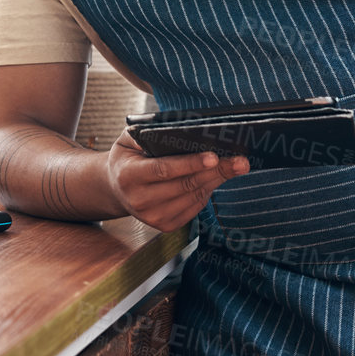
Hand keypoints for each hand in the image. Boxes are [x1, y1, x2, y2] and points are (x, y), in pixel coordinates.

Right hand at [105, 133, 248, 231]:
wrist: (115, 188)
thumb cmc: (127, 158)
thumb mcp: (128, 140)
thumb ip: (146, 133)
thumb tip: (179, 130)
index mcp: (129, 176)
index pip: (164, 170)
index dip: (190, 163)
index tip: (214, 156)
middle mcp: (140, 200)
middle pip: (185, 184)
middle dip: (216, 171)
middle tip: (240, 161)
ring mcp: (153, 216)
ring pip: (193, 196)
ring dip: (216, 181)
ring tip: (235, 166)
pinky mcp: (165, 225)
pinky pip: (194, 208)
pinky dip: (207, 192)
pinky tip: (215, 179)